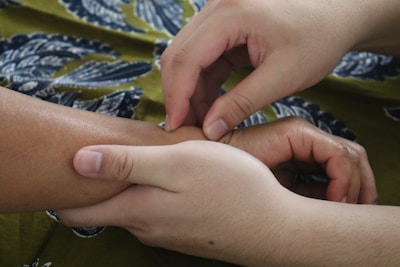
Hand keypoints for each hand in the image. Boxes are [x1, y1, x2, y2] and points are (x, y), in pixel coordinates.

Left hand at [57, 141, 292, 265]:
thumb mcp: (178, 162)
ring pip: (134, 210)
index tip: (69, 164)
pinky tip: (176, 181)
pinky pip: (158, 214)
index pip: (78, 212)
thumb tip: (77, 161)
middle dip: (101, 184)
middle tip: (113, 152)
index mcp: (137, 210)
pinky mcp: (186, 234)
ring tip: (148, 160)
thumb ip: (126, 163)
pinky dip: (156, 197)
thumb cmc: (231, 187)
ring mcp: (167, 234)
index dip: (68, 188)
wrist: (276, 227)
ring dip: (133, 188)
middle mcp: (146, 228)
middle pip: (106, 209)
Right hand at [161, 0, 364, 139]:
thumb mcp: (283, 76)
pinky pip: (206, 56)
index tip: (176, 126)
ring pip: (189, 56)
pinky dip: (205, 82)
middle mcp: (219, 7)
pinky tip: (212, 104)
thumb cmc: (320, 38)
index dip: (177, 96)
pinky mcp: (228, 25)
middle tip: (186, 127)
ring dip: (191, 90)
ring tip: (202, 121)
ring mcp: (221, 14)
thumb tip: (210, 130)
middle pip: (180, 54)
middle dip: (179, 93)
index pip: (187, 58)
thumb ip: (242, 104)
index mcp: (232, 13)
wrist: (340, 13)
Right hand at [224, 117, 376, 203]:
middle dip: (361, 186)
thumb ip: (309, 194)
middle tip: (359, 210)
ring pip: (350, 154)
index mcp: (300, 149)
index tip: (349, 213)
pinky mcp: (296, 132)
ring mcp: (300, 131)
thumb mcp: (284, 194)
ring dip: (353, 185)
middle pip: (352, 157)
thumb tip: (338, 205)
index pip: (341, 164)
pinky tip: (331, 198)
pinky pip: (336, 154)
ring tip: (341, 207)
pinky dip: (341, 179)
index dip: (353, 188)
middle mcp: (304, 137)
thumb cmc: (238, 184)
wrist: (209, 169)